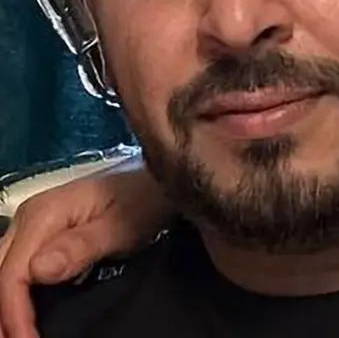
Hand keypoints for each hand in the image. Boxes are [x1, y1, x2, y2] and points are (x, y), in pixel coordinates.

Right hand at [0, 156, 171, 337]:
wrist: (156, 183)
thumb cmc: (142, 203)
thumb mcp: (119, 228)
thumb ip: (79, 247)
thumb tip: (37, 271)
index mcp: (45, 214)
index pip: (13, 272)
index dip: (14, 313)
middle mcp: (32, 215)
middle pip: (0, 270)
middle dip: (3, 313)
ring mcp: (36, 222)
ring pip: (5, 268)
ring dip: (7, 304)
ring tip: (17, 334)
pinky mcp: (44, 231)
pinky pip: (19, 264)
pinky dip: (18, 292)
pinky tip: (25, 314)